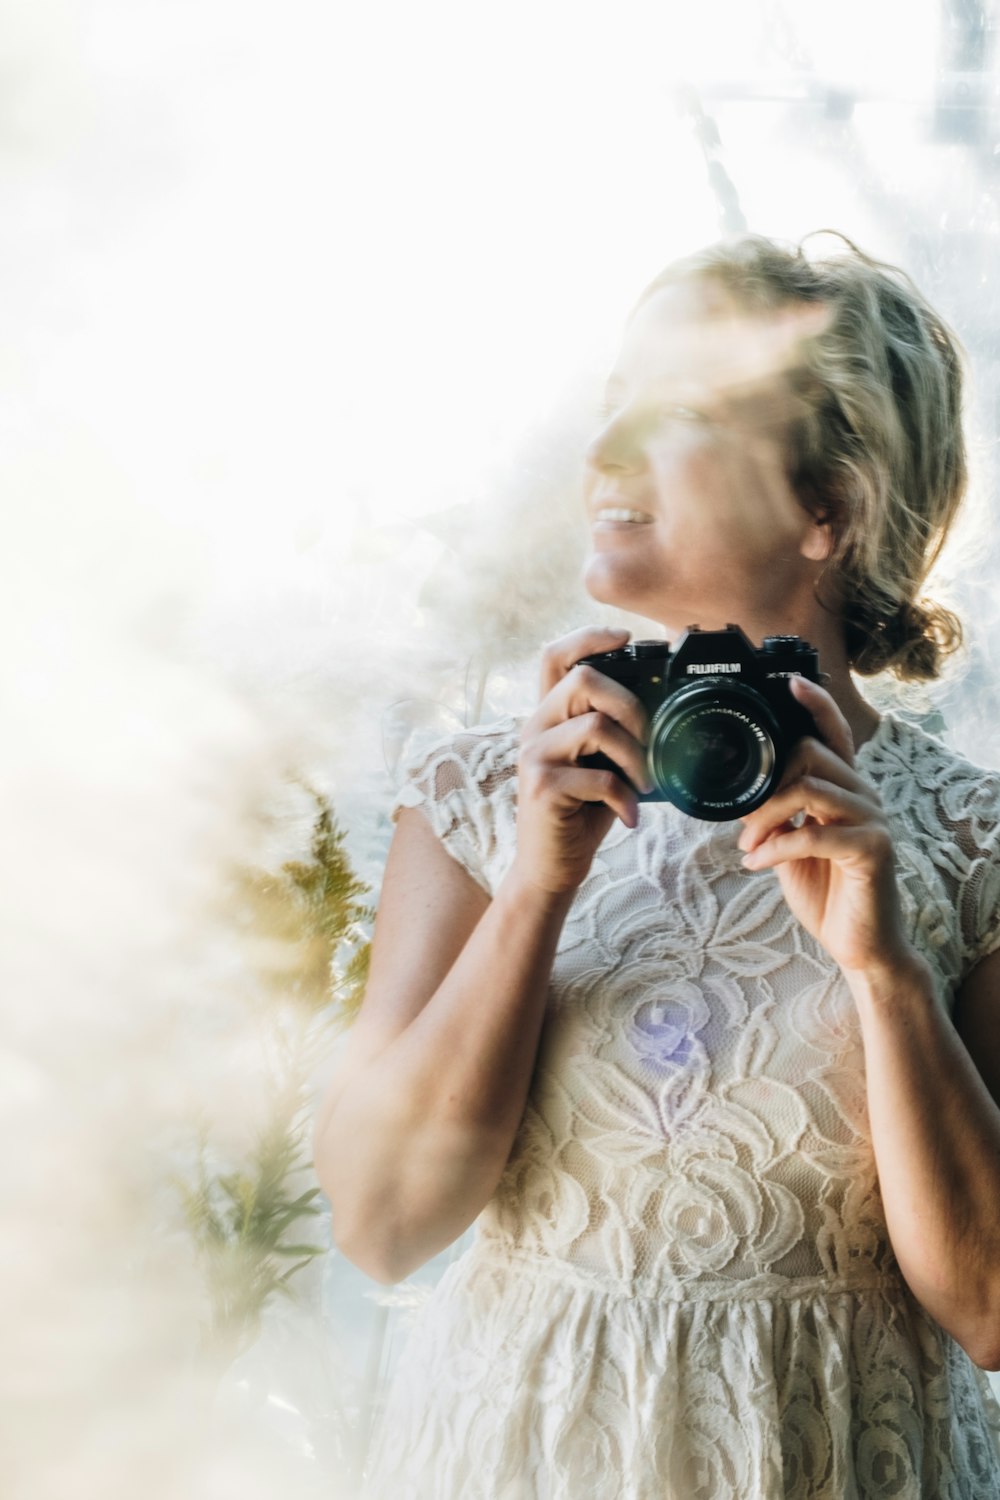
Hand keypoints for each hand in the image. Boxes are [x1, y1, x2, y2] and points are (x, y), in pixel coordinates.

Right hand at [514, 626, 651, 896]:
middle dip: (631, 705)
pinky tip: (630, 815)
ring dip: (636, 756)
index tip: (628, 637)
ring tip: (645, 783)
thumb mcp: (600, 762)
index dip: (589, 637)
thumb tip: (665, 711)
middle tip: (650, 740)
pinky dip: (625, 797)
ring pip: (596, 725)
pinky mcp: (541, 787)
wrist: (551, 867)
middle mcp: (535, 727)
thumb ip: (615, 732)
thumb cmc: (582, 812)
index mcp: (549, 716)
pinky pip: (599, 776)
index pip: (555, 656)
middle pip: (583, 678)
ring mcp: (534, 756)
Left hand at [736, 677, 911, 973]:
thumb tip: (743, 796)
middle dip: (765, 785)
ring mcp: (873, 820)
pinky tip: (757, 865)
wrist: (859, 944)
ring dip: (765, 817)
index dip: (816, 704)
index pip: (834, 733)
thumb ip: (778, 814)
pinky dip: (775, 847)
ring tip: (747, 846)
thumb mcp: (793, 844)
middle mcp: (864, 795)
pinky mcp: (874, 849)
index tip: (789, 682)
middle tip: (743, 823)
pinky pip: (814, 832)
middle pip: (810, 754)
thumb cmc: (826, 891)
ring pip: (809, 788)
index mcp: (846, 788)